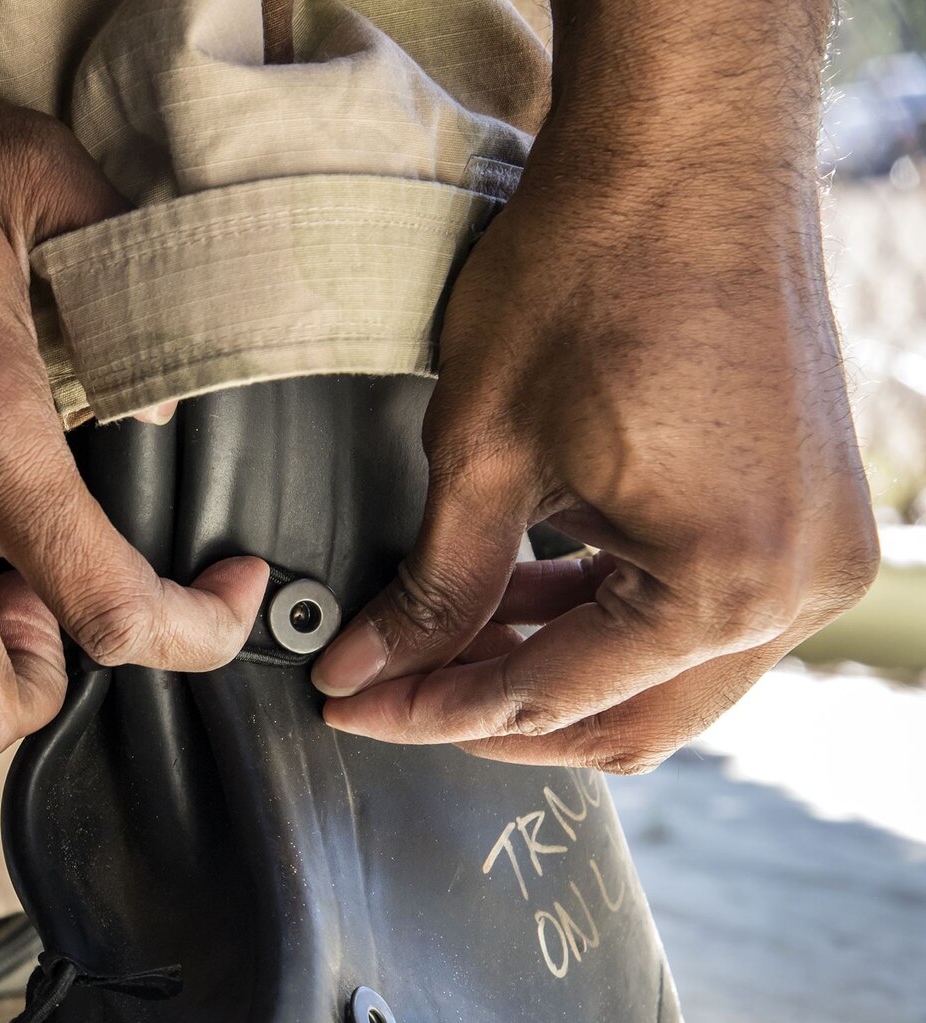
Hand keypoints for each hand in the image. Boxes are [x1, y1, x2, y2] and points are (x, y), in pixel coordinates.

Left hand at [313, 92, 878, 772]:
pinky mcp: (805, 514)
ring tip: (441, 641)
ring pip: (664, 678)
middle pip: (623, 719)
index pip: (549, 697)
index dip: (433, 712)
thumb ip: (433, 588)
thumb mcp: (483, 452)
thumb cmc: (592, 270)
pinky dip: (606, 619)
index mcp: (722, 582)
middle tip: (392, 693)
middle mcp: (794, 586)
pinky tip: (520, 594)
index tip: (355, 708)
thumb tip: (366, 669)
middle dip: (496, 714)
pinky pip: (699, 613)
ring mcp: (815, 551)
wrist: (683, 154)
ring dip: (551, 671)